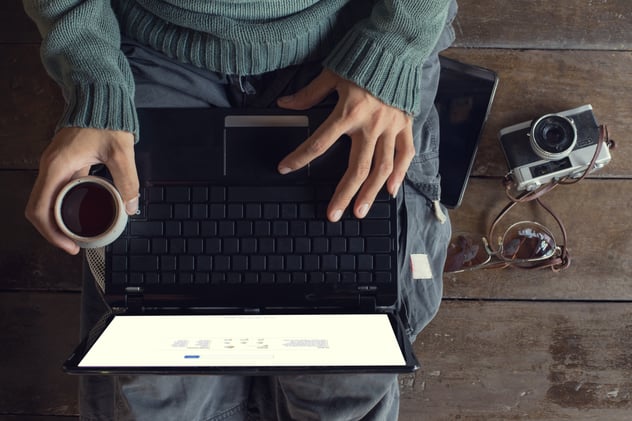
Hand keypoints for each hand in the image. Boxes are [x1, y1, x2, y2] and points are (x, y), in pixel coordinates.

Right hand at [25, 127, 138, 254]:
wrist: (98, 98)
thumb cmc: (105, 120)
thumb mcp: (121, 152)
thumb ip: (128, 180)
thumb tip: (131, 206)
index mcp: (57, 166)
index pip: (40, 209)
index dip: (51, 233)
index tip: (69, 246)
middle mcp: (50, 167)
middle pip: (40, 209)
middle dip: (54, 232)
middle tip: (75, 245)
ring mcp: (55, 166)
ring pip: (47, 201)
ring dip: (58, 220)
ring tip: (78, 234)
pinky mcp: (64, 164)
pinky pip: (58, 191)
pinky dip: (65, 206)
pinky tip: (82, 213)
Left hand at [277, 69, 414, 221]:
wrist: (396, 48)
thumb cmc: (363, 60)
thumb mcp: (331, 75)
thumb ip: (308, 94)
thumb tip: (284, 104)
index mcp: (348, 112)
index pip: (320, 142)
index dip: (300, 157)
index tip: (285, 169)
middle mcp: (370, 125)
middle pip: (356, 168)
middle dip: (343, 194)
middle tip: (332, 215)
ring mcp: (391, 128)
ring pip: (381, 168)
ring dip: (370, 193)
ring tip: (360, 212)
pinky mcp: (406, 126)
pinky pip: (405, 155)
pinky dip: (399, 174)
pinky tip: (390, 191)